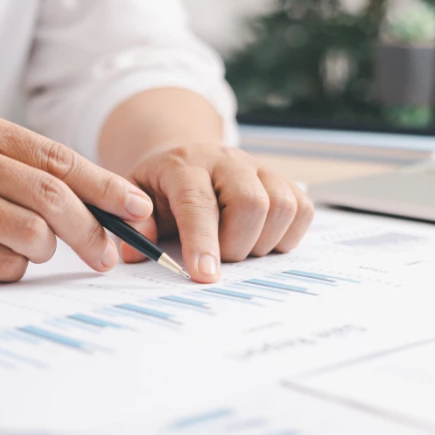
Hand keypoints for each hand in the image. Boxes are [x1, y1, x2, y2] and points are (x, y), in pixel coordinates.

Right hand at [0, 108, 154, 280]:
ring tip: (23, 247)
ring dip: (42, 251)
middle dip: (92, 231)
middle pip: (54, 197)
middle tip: (108, 255)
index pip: (59, 158)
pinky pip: (0, 264)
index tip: (137, 210)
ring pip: (31, 235)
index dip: (106, 187)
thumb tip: (89, 199)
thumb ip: (16, 162)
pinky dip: (8, 268)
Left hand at [120, 143, 313, 282]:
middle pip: (249, 204)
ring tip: (236, 247)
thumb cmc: (159, 188)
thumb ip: (133, 226)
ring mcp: (259, 167)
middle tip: (218, 258)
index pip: (197, 202)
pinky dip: (286, 235)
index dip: (202, 241)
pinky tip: (260, 239)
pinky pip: (302, 210)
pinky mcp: (283, 180)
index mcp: (185, 165)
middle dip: (235, 245)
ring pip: (280, 207)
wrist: (185, 158)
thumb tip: (134, 254)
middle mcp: (226, 160)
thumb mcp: (135, 201)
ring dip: (261, 242)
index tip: (204, 276)